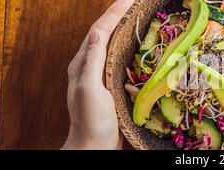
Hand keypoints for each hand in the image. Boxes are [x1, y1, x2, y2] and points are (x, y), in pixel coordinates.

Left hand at [62, 0, 133, 149]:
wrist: (95, 146)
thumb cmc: (90, 120)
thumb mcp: (89, 89)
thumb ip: (92, 61)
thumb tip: (96, 32)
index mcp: (82, 64)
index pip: (99, 31)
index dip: (114, 12)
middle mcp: (91, 66)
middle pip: (106, 33)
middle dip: (119, 15)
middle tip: (135, 2)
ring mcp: (102, 76)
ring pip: (114, 46)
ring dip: (125, 29)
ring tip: (139, 17)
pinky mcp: (112, 86)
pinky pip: (122, 61)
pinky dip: (131, 49)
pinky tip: (140, 47)